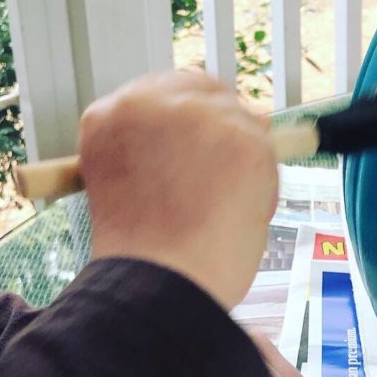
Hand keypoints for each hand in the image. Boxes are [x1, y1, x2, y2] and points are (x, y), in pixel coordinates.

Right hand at [79, 71, 277, 309]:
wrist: (160, 286)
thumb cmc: (146, 257)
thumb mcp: (126, 186)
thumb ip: (155, 153)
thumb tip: (208, 141)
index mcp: (110, 116)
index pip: (162, 92)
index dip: (188, 122)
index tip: (199, 148)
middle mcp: (146, 103)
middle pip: (204, 90)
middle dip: (220, 129)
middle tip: (225, 176)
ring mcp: (197, 116)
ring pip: (240, 121)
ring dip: (241, 163)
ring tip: (219, 212)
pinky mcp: (242, 138)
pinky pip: (267, 152)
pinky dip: (263, 186)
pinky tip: (239, 216)